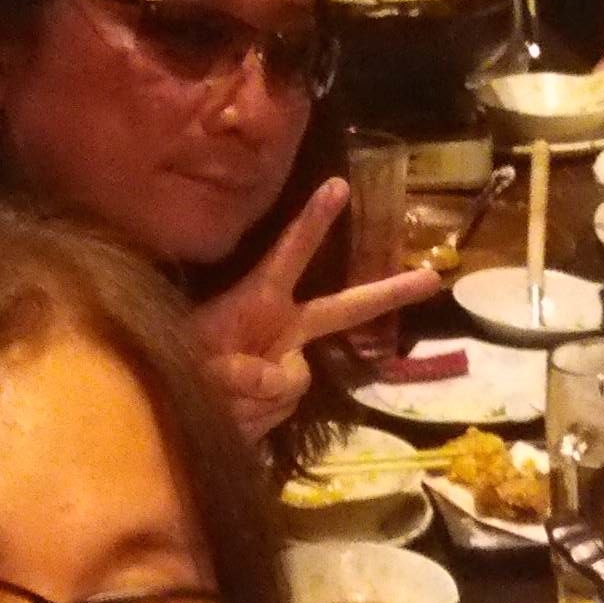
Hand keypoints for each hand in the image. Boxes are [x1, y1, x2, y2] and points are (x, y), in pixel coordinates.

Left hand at [188, 178, 457, 441]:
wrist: (172, 409)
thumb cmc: (179, 364)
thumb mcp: (200, 360)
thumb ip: (242, 370)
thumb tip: (283, 376)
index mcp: (262, 299)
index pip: (291, 254)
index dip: (313, 221)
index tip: (338, 185)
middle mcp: (285, 326)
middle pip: (344, 308)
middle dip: (388, 292)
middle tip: (432, 278)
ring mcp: (288, 361)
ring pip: (291, 381)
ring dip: (248, 396)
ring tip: (213, 395)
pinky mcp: (283, 396)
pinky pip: (278, 409)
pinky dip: (250, 417)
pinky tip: (228, 414)